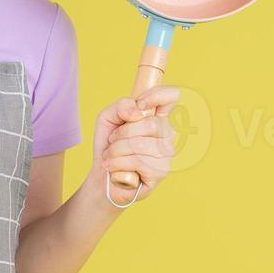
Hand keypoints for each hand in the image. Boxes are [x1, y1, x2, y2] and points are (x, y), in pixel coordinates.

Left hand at [86, 86, 180, 206]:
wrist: (101, 177)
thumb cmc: (108, 146)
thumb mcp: (107, 119)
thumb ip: (121, 106)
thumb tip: (137, 110)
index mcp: (157, 116)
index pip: (171, 96)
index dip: (158, 95)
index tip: (140, 103)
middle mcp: (167, 134)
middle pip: (151, 124)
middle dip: (123, 133)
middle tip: (112, 141)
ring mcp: (166, 154)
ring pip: (141, 144)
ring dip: (116, 150)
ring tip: (109, 156)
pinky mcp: (160, 172)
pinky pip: (138, 161)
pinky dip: (118, 163)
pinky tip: (112, 167)